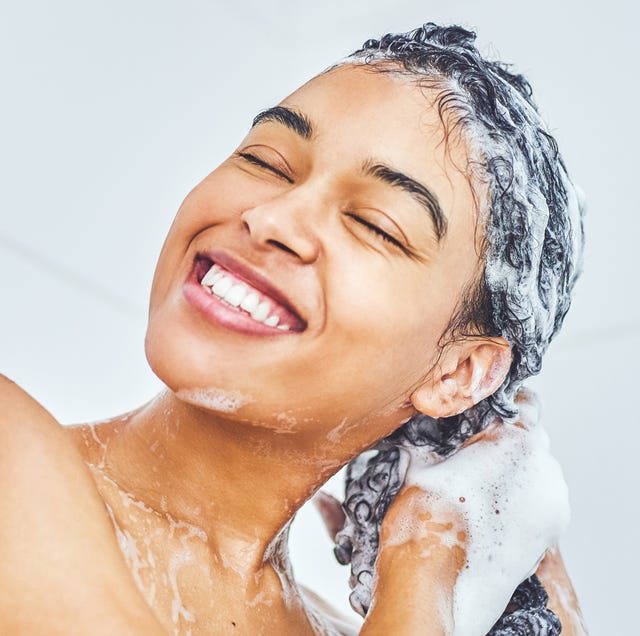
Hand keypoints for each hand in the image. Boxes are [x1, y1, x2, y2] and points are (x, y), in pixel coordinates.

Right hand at [369, 404, 569, 635]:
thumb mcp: (420, 462)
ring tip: (480, 487)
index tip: (488, 416)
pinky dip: (521, 501)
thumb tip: (428, 433)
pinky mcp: (550, 533)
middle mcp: (542, 467)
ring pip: (537, 471)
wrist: (434, 578)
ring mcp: (551, 502)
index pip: (525, 403)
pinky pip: (540, 502)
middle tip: (475, 454)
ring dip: (515, 473)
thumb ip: (436, 440)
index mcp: (513, 438)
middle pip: (531, 439)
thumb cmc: (424, 519)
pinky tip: (491, 510)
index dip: (503, 408)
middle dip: (506, 443)